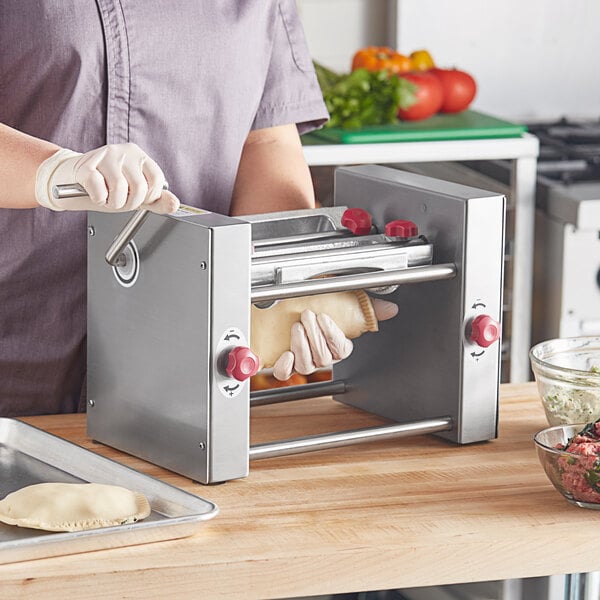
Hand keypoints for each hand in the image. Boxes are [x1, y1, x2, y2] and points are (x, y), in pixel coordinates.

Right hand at [35, 144, 178, 213]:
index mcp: (140, 157)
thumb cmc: (108, 187)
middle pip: (139, 187)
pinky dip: (98, 199)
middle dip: (130, 203)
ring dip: (113, 203)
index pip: (157, 179)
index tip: (138, 198)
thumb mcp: (138, 195)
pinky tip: (96, 194)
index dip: (149, 196)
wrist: (75, 182)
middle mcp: (124, 152)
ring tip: (108, 198)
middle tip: (120, 200)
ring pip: (119, 188)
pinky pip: (98, 190)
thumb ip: (158, 201)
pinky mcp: (86, 165)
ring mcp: (105, 156)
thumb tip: (175, 204)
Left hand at [272, 298, 397, 380]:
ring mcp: (304, 362)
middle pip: (322, 358)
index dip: (331, 334)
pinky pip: (286, 373)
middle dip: (314, 335)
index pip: (340, 349)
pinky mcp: (285, 363)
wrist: (295, 311)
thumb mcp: (345, 304)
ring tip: (297, 327)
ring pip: (306, 366)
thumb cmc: (321, 308)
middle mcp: (322, 357)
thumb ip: (369, 309)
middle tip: (307, 315)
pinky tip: (286, 354)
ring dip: (301, 346)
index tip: (323, 317)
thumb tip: (391, 308)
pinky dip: (285, 366)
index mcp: (339, 347)